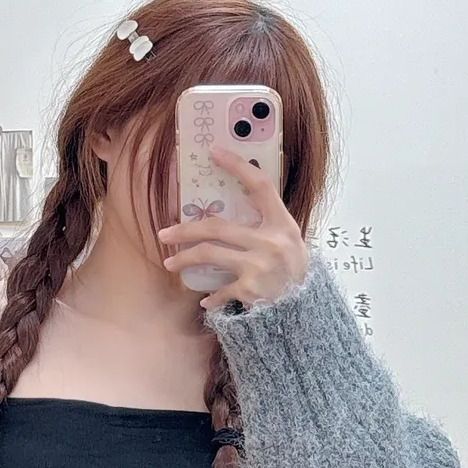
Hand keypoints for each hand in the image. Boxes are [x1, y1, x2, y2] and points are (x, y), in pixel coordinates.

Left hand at [158, 144, 309, 310]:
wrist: (304, 314)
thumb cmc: (294, 276)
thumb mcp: (290, 244)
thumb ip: (267, 227)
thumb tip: (232, 212)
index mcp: (283, 225)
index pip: (260, 186)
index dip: (237, 166)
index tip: (214, 152)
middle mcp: (271, 242)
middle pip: (217, 227)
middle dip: (184, 229)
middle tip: (164, 233)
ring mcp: (259, 266)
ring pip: (208, 254)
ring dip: (184, 259)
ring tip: (170, 263)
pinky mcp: (250, 290)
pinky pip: (220, 289)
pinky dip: (211, 297)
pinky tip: (206, 301)